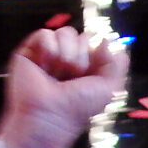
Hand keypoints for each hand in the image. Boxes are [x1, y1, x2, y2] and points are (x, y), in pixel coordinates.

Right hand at [0, 27, 128, 147]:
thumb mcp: (110, 88)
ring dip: (66, 55)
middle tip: (72, 77)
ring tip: (57, 73)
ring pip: (65, 33)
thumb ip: (117, 64)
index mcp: (86, 67)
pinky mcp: (29, 51)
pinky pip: (45, 34)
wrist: (51, 115)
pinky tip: (44, 66)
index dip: (97, 55)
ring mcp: (49, 54)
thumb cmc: (79, 107)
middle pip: (83, 36)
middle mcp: (68, 59)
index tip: (90, 74)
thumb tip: (106, 41)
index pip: (96, 43)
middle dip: (81, 57)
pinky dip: (48, 50)